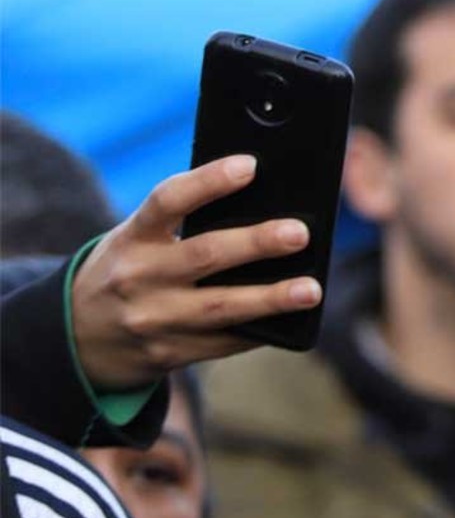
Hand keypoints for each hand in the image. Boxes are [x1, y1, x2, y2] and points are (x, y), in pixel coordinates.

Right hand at [71, 154, 321, 388]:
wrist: (81, 335)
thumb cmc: (130, 269)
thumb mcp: (139, 239)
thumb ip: (184, 225)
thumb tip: (263, 208)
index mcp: (132, 238)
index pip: (168, 201)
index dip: (209, 181)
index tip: (249, 165)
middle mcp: (139, 277)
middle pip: (204, 256)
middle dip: (256, 244)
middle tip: (300, 233)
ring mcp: (154, 319)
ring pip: (221, 308)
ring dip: (271, 299)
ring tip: (311, 289)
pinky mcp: (170, 352)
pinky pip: (225, 342)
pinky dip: (262, 329)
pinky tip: (292, 319)